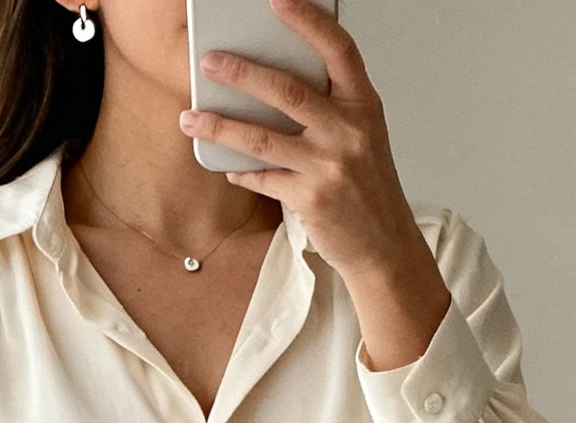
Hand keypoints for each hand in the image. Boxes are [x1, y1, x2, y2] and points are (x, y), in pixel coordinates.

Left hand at [178, 0, 451, 372]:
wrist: (384, 245)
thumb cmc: (369, 186)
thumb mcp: (362, 134)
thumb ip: (330, 106)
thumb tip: (274, 82)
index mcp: (363, 105)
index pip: (338, 49)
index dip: (308, 20)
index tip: (278, 0)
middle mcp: (348, 131)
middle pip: (287, 90)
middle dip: (241, 72)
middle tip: (209, 61)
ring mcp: (329, 166)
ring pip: (262, 138)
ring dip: (220, 126)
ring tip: (191, 118)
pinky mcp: (310, 199)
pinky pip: (262, 178)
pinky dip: (241, 172)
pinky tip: (227, 166)